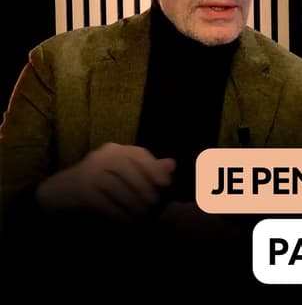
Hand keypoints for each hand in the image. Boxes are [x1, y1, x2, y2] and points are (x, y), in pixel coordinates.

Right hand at [35, 142, 175, 222]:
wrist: (59, 194)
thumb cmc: (99, 184)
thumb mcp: (125, 175)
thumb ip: (148, 170)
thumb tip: (172, 164)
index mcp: (116, 150)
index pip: (139, 154)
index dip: (154, 168)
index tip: (166, 185)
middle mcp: (102, 156)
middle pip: (129, 169)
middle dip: (145, 190)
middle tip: (154, 207)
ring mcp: (88, 170)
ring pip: (116, 186)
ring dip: (132, 204)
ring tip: (142, 217)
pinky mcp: (79, 189)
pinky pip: (102, 201)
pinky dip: (116, 212)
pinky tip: (125, 222)